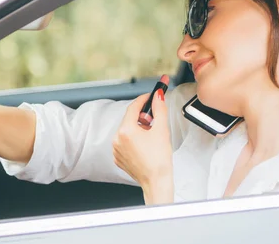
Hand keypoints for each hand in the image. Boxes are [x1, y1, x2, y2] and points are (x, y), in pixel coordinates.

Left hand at [112, 89, 173, 203]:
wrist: (157, 182)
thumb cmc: (159, 160)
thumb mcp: (162, 130)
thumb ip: (160, 109)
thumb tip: (158, 96)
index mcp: (126, 131)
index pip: (133, 107)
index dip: (143, 99)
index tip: (150, 96)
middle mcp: (117, 139)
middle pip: (129, 119)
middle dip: (142, 117)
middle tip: (154, 120)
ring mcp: (116, 150)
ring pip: (127, 131)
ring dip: (138, 129)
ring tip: (151, 137)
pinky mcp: (118, 158)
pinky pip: (125, 142)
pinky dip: (134, 140)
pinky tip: (145, 146)